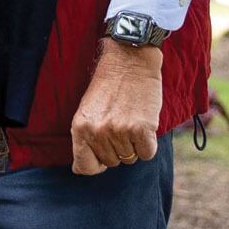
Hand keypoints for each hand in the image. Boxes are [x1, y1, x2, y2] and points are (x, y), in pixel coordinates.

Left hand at [71, 41, 162, 175]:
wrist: (129, 60)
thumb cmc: (109, 86)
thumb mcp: (87, 111)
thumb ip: (86, 138)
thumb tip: (87, 168)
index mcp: (79, 128)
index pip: (84, 168)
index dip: (96, 164)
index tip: (102, 157)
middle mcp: (97, 132)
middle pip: (112, 162)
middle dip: (118, 148)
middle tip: (120, 123)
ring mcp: (119, 131)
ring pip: (130, 158)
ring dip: (134, 143)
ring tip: (131, 119)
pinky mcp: (142, 129)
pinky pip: (147, 154)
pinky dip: (148, 144)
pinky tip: (144, 124)